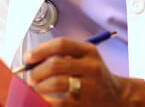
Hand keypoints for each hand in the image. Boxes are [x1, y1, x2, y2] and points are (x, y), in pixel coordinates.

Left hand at [25, 37, 144, 105]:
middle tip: (30, 78)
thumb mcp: (85, 59)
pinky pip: (58, 103)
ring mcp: (89, 86)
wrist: (116, 95)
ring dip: (39, 87)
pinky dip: (45, 101)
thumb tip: (31, 61)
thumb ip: (63, 56)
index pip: (61, 44)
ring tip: (36, 89)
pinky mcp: (84, 104)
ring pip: (56, 83)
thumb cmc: (93, 75)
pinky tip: (43, 100)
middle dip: (36, 72)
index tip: (28, 58)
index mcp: (89, 51)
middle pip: (55, 64)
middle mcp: (91, 66)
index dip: (40, 50)